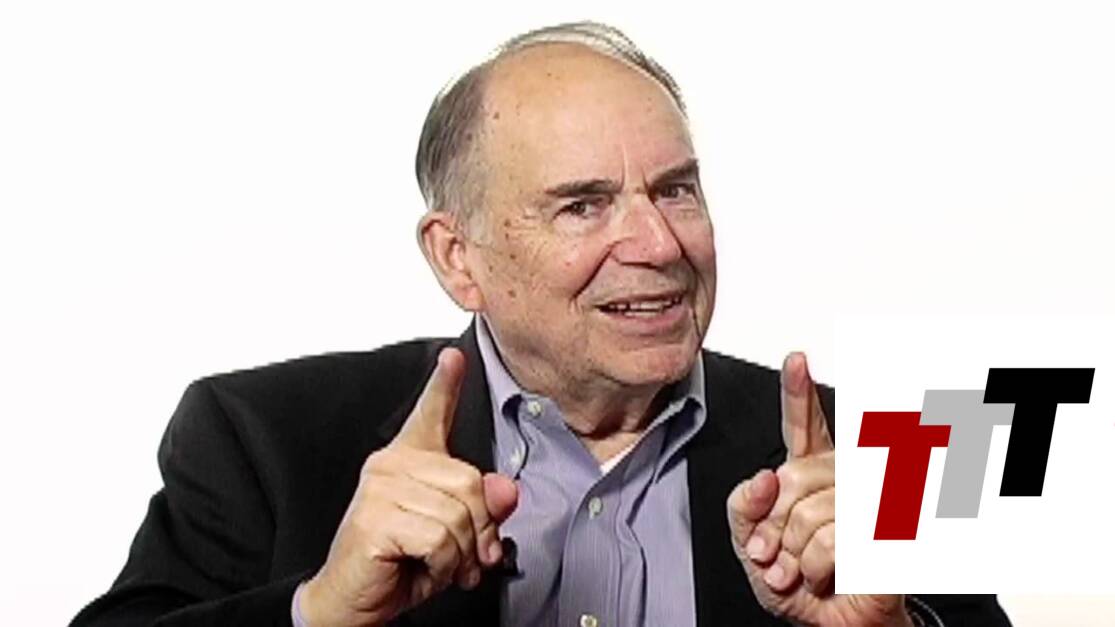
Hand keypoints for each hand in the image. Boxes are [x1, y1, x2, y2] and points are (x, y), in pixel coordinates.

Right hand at [300, 348, 518, 626]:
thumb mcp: (455, 536)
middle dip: (478, 530)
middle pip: (469, 482)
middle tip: (466, 558)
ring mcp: (379, 488)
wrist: (352, 603)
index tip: (453, 357)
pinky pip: (439, 537)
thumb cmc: (401, 565)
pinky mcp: (374, 518)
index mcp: (409, 460)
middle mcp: (390, 464)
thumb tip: (506, 490)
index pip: (430, 413)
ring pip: (458, 514)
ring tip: (439, 565)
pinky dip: (442, 564)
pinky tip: (422, 568)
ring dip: (459, 554)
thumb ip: (482, 508)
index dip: (445, 384)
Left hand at [727, 353, 909, 626]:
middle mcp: (842, 479)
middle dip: (771, 526)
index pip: (802, 426)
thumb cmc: (799, 583)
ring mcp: (867, 503)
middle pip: (788, 479)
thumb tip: (761, 481)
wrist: (834, 625)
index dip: (797, 392)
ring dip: (794, 555)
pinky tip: (824, 577)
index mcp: (811, 472)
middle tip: (776, 555)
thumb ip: (744, 508)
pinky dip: (815, 569)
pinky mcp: (885, 533)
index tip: (795, 359)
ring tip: (802, 570)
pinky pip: (830, 540)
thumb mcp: (752, 545)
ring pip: (807, 513)